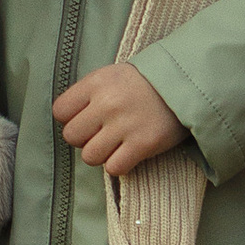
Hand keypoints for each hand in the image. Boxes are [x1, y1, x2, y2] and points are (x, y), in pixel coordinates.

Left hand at [52, 60, 185, 172]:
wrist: (184, 86)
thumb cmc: (143, 83)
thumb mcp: (110, 76)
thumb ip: (87, 95)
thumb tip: (67, 119)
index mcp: (95, 84)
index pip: (60, 111)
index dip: (70, 119)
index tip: (85, 119)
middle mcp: (107, 104)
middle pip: (72, 136)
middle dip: (84, 139)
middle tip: (101, 133)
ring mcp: (124, 125)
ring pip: (90, 156)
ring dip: (101, 154)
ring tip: (115, 144)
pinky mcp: (143, 144)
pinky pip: (114, 168)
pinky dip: (119, 165)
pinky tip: (128, 153)